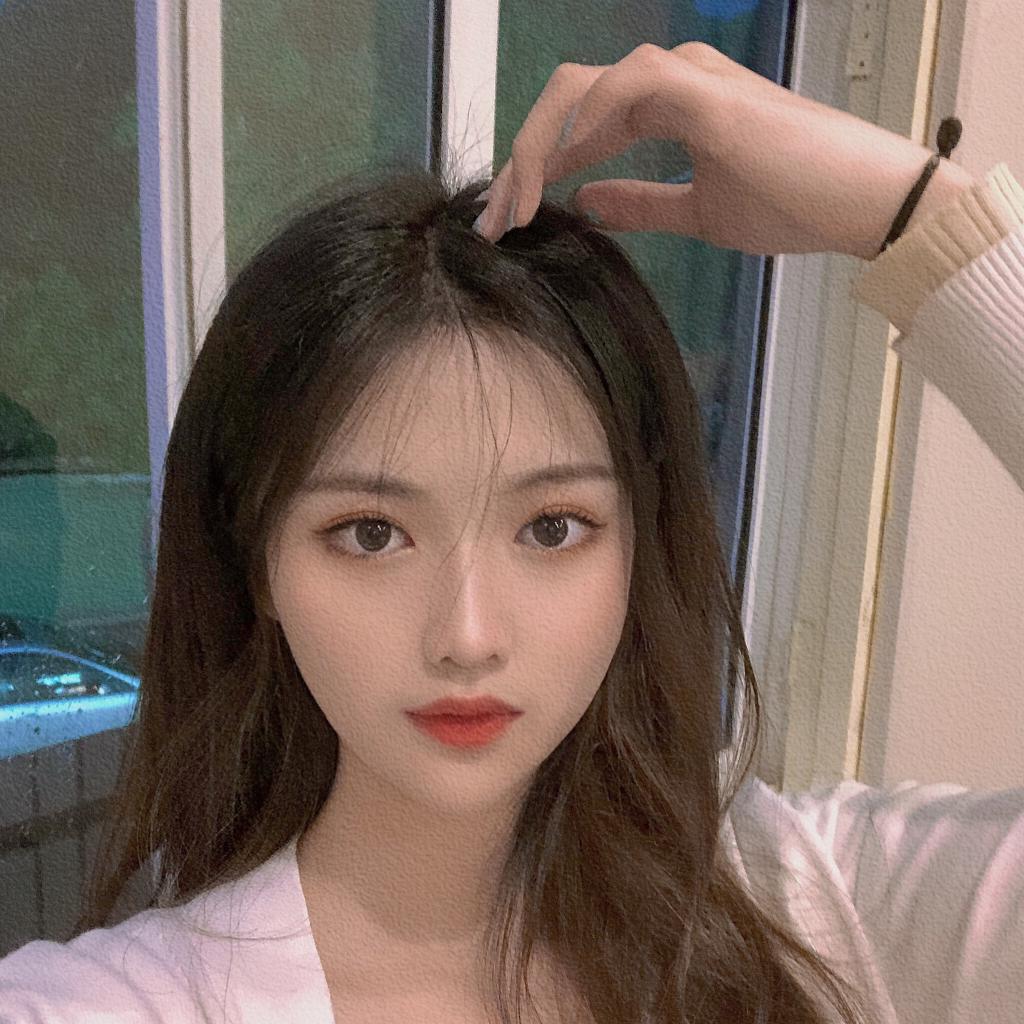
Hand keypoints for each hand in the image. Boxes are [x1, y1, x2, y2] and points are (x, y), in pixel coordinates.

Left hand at [474, 42, 975, 259]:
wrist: (858, 205)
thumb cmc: (791, 204)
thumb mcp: (697, 213)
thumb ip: (643, 203)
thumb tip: (588, 201)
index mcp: (666, 107)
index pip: (578, 124)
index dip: (533, 169)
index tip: (508, 220)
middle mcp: (668, 81)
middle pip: (564, 100)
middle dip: (519, 160)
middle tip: (495, 220)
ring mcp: (684, 79)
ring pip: (580, 89)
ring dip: (537, 148)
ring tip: (516, 207)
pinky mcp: (703, 92)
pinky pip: (623, 89)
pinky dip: (584, 126)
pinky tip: (563, 173)